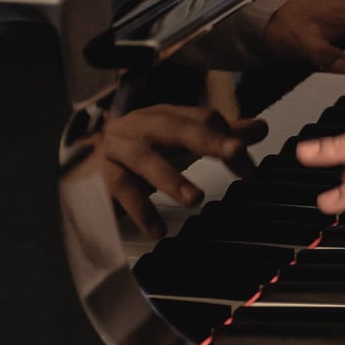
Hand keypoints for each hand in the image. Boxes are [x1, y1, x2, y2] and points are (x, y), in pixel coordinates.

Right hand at [99, 104, 267, 239]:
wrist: (84, 163)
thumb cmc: (143, 150)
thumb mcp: (181, 141)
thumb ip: (219, 136)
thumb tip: (259, 129)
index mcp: (166, 115)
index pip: (202, 119)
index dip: (227, 139)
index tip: (249, 168)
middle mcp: (141, 125)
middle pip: (176, 128)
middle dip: (207, 140)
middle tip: (235, 153)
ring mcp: (118, 148)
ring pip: (144, 158)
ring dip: (170, 178)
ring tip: (194, 199)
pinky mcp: (100, 174)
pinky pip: (120, 190)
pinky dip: (139, 210)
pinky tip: (157, 229)